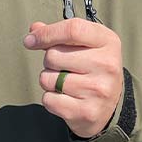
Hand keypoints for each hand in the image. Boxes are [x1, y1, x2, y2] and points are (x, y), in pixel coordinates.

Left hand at [23, 18, 122, 138]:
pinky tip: (66, 98)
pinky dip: (50, 99)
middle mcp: (107, 64)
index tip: (30, 40)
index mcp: (108, 42)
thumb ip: (60, 34)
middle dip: (49, 61)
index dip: (46, 33)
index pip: (72, 29)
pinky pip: (49, 99)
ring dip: (49, 81)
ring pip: (47, 79)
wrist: (110, 106)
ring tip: (66, 84)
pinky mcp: (87, 111)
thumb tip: (34, 29)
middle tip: (64, 68)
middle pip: (53, 55)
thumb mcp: (85, 45)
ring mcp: (98, 89)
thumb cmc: (93, 68)